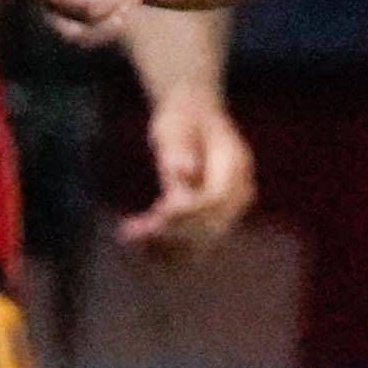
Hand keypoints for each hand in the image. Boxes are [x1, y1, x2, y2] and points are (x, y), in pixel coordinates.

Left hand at [120, 57, 258, 254]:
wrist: (193, 119)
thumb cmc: (181, 119)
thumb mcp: (175, 127)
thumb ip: (179, 150)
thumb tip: (184, 172)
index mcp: (236, 164)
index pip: (216, 199)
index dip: (188, 212)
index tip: (157, 214)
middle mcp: (238, 192)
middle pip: (210, 226)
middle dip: (170, 234)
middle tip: (129, 233)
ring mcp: (228, 209)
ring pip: (201, 241)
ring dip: (165, 247)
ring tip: (128, 237)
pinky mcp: (211, 220)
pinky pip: (193, 243)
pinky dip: (166, 248)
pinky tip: (137, 242)